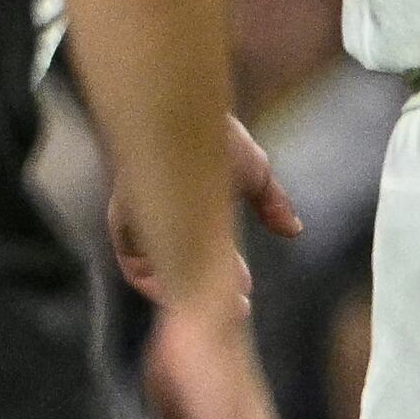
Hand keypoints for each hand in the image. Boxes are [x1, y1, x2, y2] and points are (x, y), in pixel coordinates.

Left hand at [110, 112, 302, 301]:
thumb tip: (294, 230)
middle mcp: (149, 221)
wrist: (181, 108)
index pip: (190, 260)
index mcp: (176, 212)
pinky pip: (133, 261)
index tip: (246, 297)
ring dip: (176, 294)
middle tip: (238, 310)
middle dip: (199, 300)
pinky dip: (156, 280)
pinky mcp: (124, 218)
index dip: (218, 282)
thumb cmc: (213, 134)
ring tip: (218, 305)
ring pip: (148, 272)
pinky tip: (186, 286)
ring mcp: (133, 221)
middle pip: (167, 273)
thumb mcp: (253, 173)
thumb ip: (270, 204)